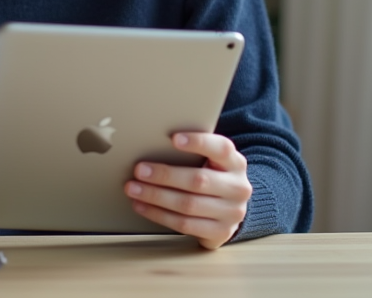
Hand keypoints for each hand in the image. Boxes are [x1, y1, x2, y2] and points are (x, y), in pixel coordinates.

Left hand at [124, 132, 251, 249]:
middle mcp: (238, 188)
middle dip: (164, 175)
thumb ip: (194, 153)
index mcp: (236, 163)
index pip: (222, 148)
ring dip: (156, 197)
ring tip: (134, 189)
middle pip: (198, 180)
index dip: (199, 142)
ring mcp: (232, 213)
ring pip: (188, 205)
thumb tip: (153, 143)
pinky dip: (158, 215)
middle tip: (139, 170)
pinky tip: (142, 206)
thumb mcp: (212, 161)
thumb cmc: (212, 176)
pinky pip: (184, 225)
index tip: (174, 138)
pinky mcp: (220, 233)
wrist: (230, 208)